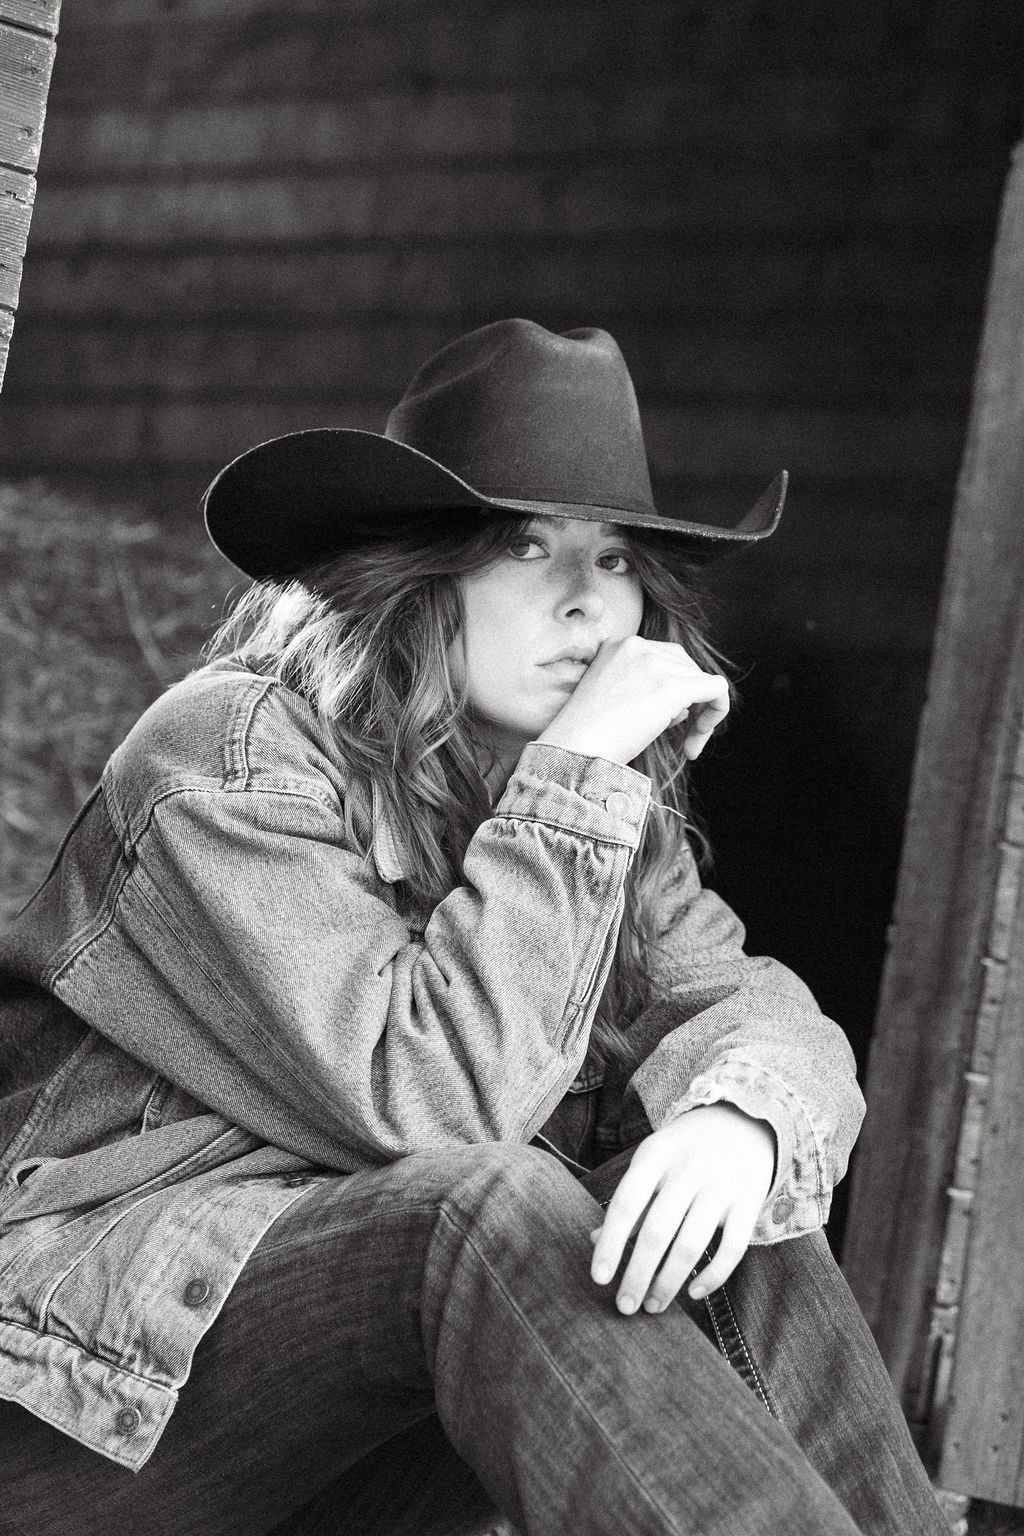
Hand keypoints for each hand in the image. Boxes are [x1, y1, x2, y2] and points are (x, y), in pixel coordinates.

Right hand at [536, 635, 728, 764]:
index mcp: (618, 645)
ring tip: (684, 743)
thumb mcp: (612, 697)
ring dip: (700, 714)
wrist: (574, 749)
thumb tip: (685, 703)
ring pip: (703, 680)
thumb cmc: (587, 736)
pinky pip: (716, 690)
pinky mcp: (672, 687)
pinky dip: (717, 711)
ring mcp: (655, 664)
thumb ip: (643, 687)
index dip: (673, 688)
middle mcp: (638, 646)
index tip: (666, 720)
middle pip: (686, 665)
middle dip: (690, 700)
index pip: (664, 657)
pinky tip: (697, 740)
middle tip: (681, 736)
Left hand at [589, 1104, 775, 1313]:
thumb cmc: (685, 1150)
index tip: (599, 1278)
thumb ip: (630, 1200)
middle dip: (638, 1274)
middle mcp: (688, 1169)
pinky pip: (733, 1248)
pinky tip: (694, 1292)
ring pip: (691, 1244)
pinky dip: (714, 1276)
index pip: (626, 1202)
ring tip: (653, 1306)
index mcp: (655, 1154)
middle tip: (625, 1307)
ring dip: (669, 1281)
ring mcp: (721, 1185)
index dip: (610, 1241)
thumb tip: (596, 1241)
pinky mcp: (750, 1201)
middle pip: (657, 1230)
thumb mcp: (653, 1161)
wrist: (744, 1119)